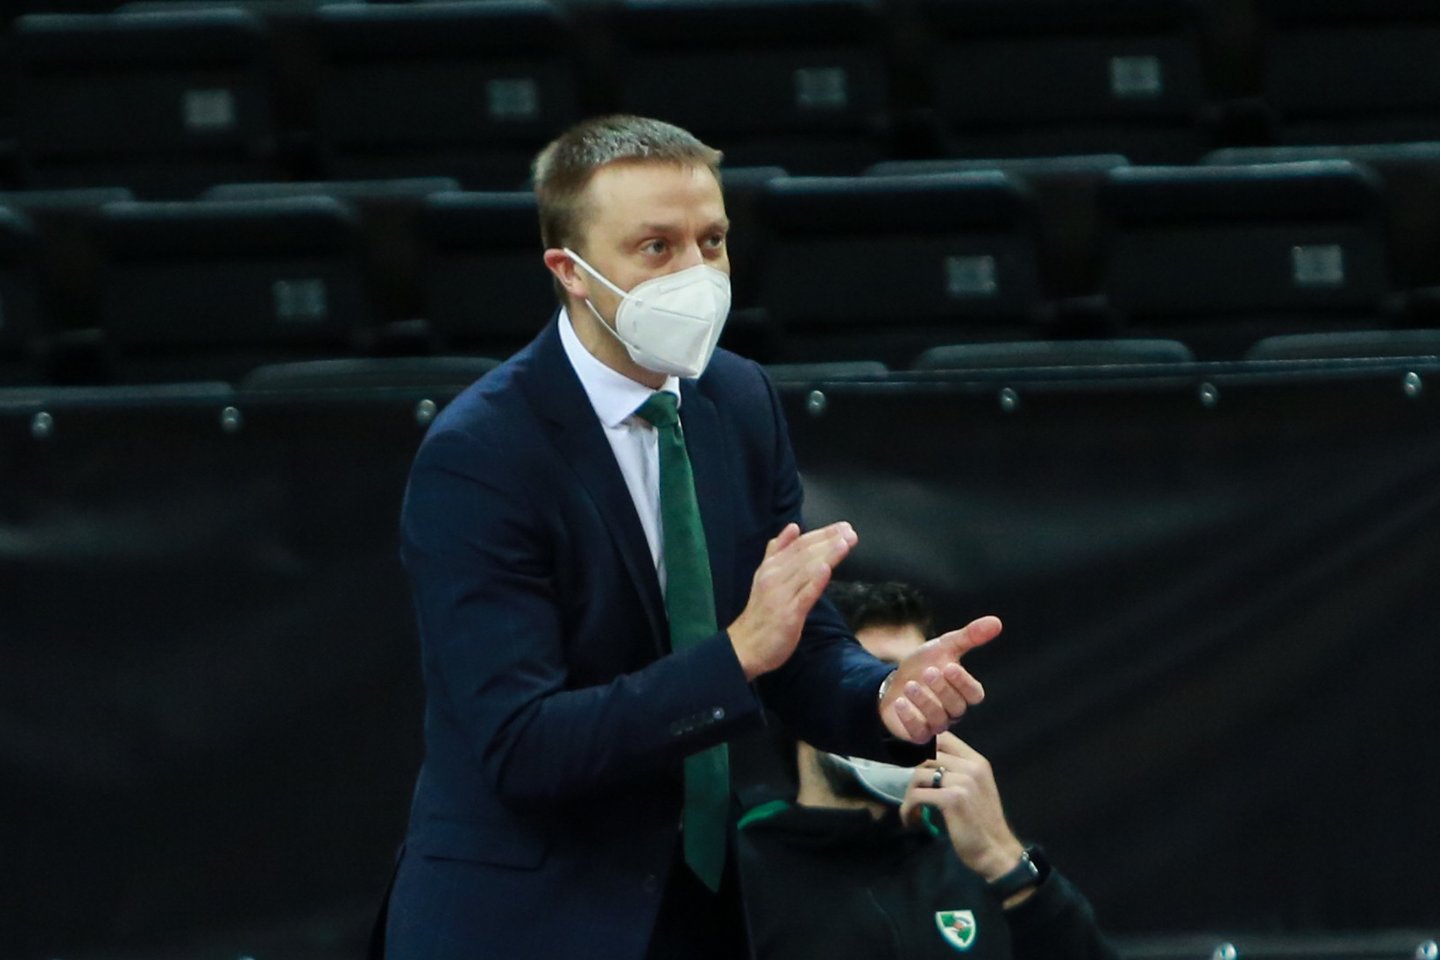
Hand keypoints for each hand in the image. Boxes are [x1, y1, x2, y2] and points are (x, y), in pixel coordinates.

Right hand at [728, 521, 857, 679]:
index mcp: (771, 567)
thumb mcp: (765, 575)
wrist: (745, 646)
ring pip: (807, 570)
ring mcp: (781, 595)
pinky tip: (827, 569)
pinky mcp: (789, 614)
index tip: (843, 527)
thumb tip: (793, 527)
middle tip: (851, 531)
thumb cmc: (761, 611)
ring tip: (846, 543)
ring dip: (827, 555)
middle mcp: (775, 577)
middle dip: (829, 541)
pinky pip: (804, 595)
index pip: (799, 545)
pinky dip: (816, 581)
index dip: (821, 534)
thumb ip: (778, 551)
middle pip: (805, 554)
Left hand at [880, 616, 1000, 742]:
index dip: (964, 682)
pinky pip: (919, 734)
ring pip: (939, 721)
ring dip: (924, 702)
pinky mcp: (917, 735)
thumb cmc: (923, 666)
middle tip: (928, 672)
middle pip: (957, 707)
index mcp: (963, 692)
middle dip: (943, 689)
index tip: (950, 666)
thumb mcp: (944, 647)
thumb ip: (969, 636)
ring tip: (909, 686)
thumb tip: (996, 622)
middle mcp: (952, 711)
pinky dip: (910, 718)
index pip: (974, 694)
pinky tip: (900, 703)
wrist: (892, 682)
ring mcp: (935, 725)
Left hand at [899, 732, 1023, 880]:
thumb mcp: (976, 789)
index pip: (943, 737)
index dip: (922, 746)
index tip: (912, 764)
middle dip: (912, 774)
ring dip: (908, 794)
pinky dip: (908, 808)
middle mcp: (971, 767)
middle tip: (910, 792)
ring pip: (918, 774)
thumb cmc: (982, 823)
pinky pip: (917, 795)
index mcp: (977, 761)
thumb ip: (956, 771)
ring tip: (911, 809)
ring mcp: (963, 781)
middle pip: (926, 755)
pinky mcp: (952, 799)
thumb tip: (925, 761)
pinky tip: (912, 819)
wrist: (996, 851)